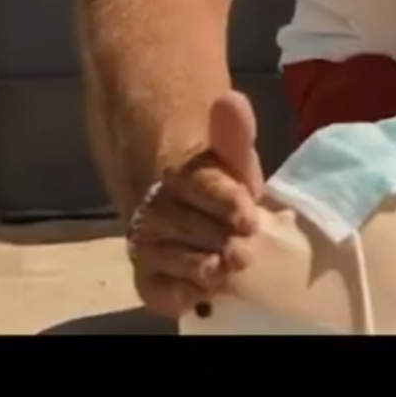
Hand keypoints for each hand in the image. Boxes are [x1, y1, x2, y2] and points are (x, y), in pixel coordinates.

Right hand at [126, 93, 265, 318]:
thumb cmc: (217, 184)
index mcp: (180, 174)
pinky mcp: (148, 275)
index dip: (225, 201)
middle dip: (217, 240)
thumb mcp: (230, 159)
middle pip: (189, 226)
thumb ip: (234, 137)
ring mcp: (149, 243)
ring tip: (223, 272)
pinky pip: (156, 290)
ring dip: (198, 266)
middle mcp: (157, 209)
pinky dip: (175, 295)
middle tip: (243, 253)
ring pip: (172, 257)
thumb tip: (232, 100)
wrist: (180, 205)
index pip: (202, 185)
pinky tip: (197, 296)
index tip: (247, 214)